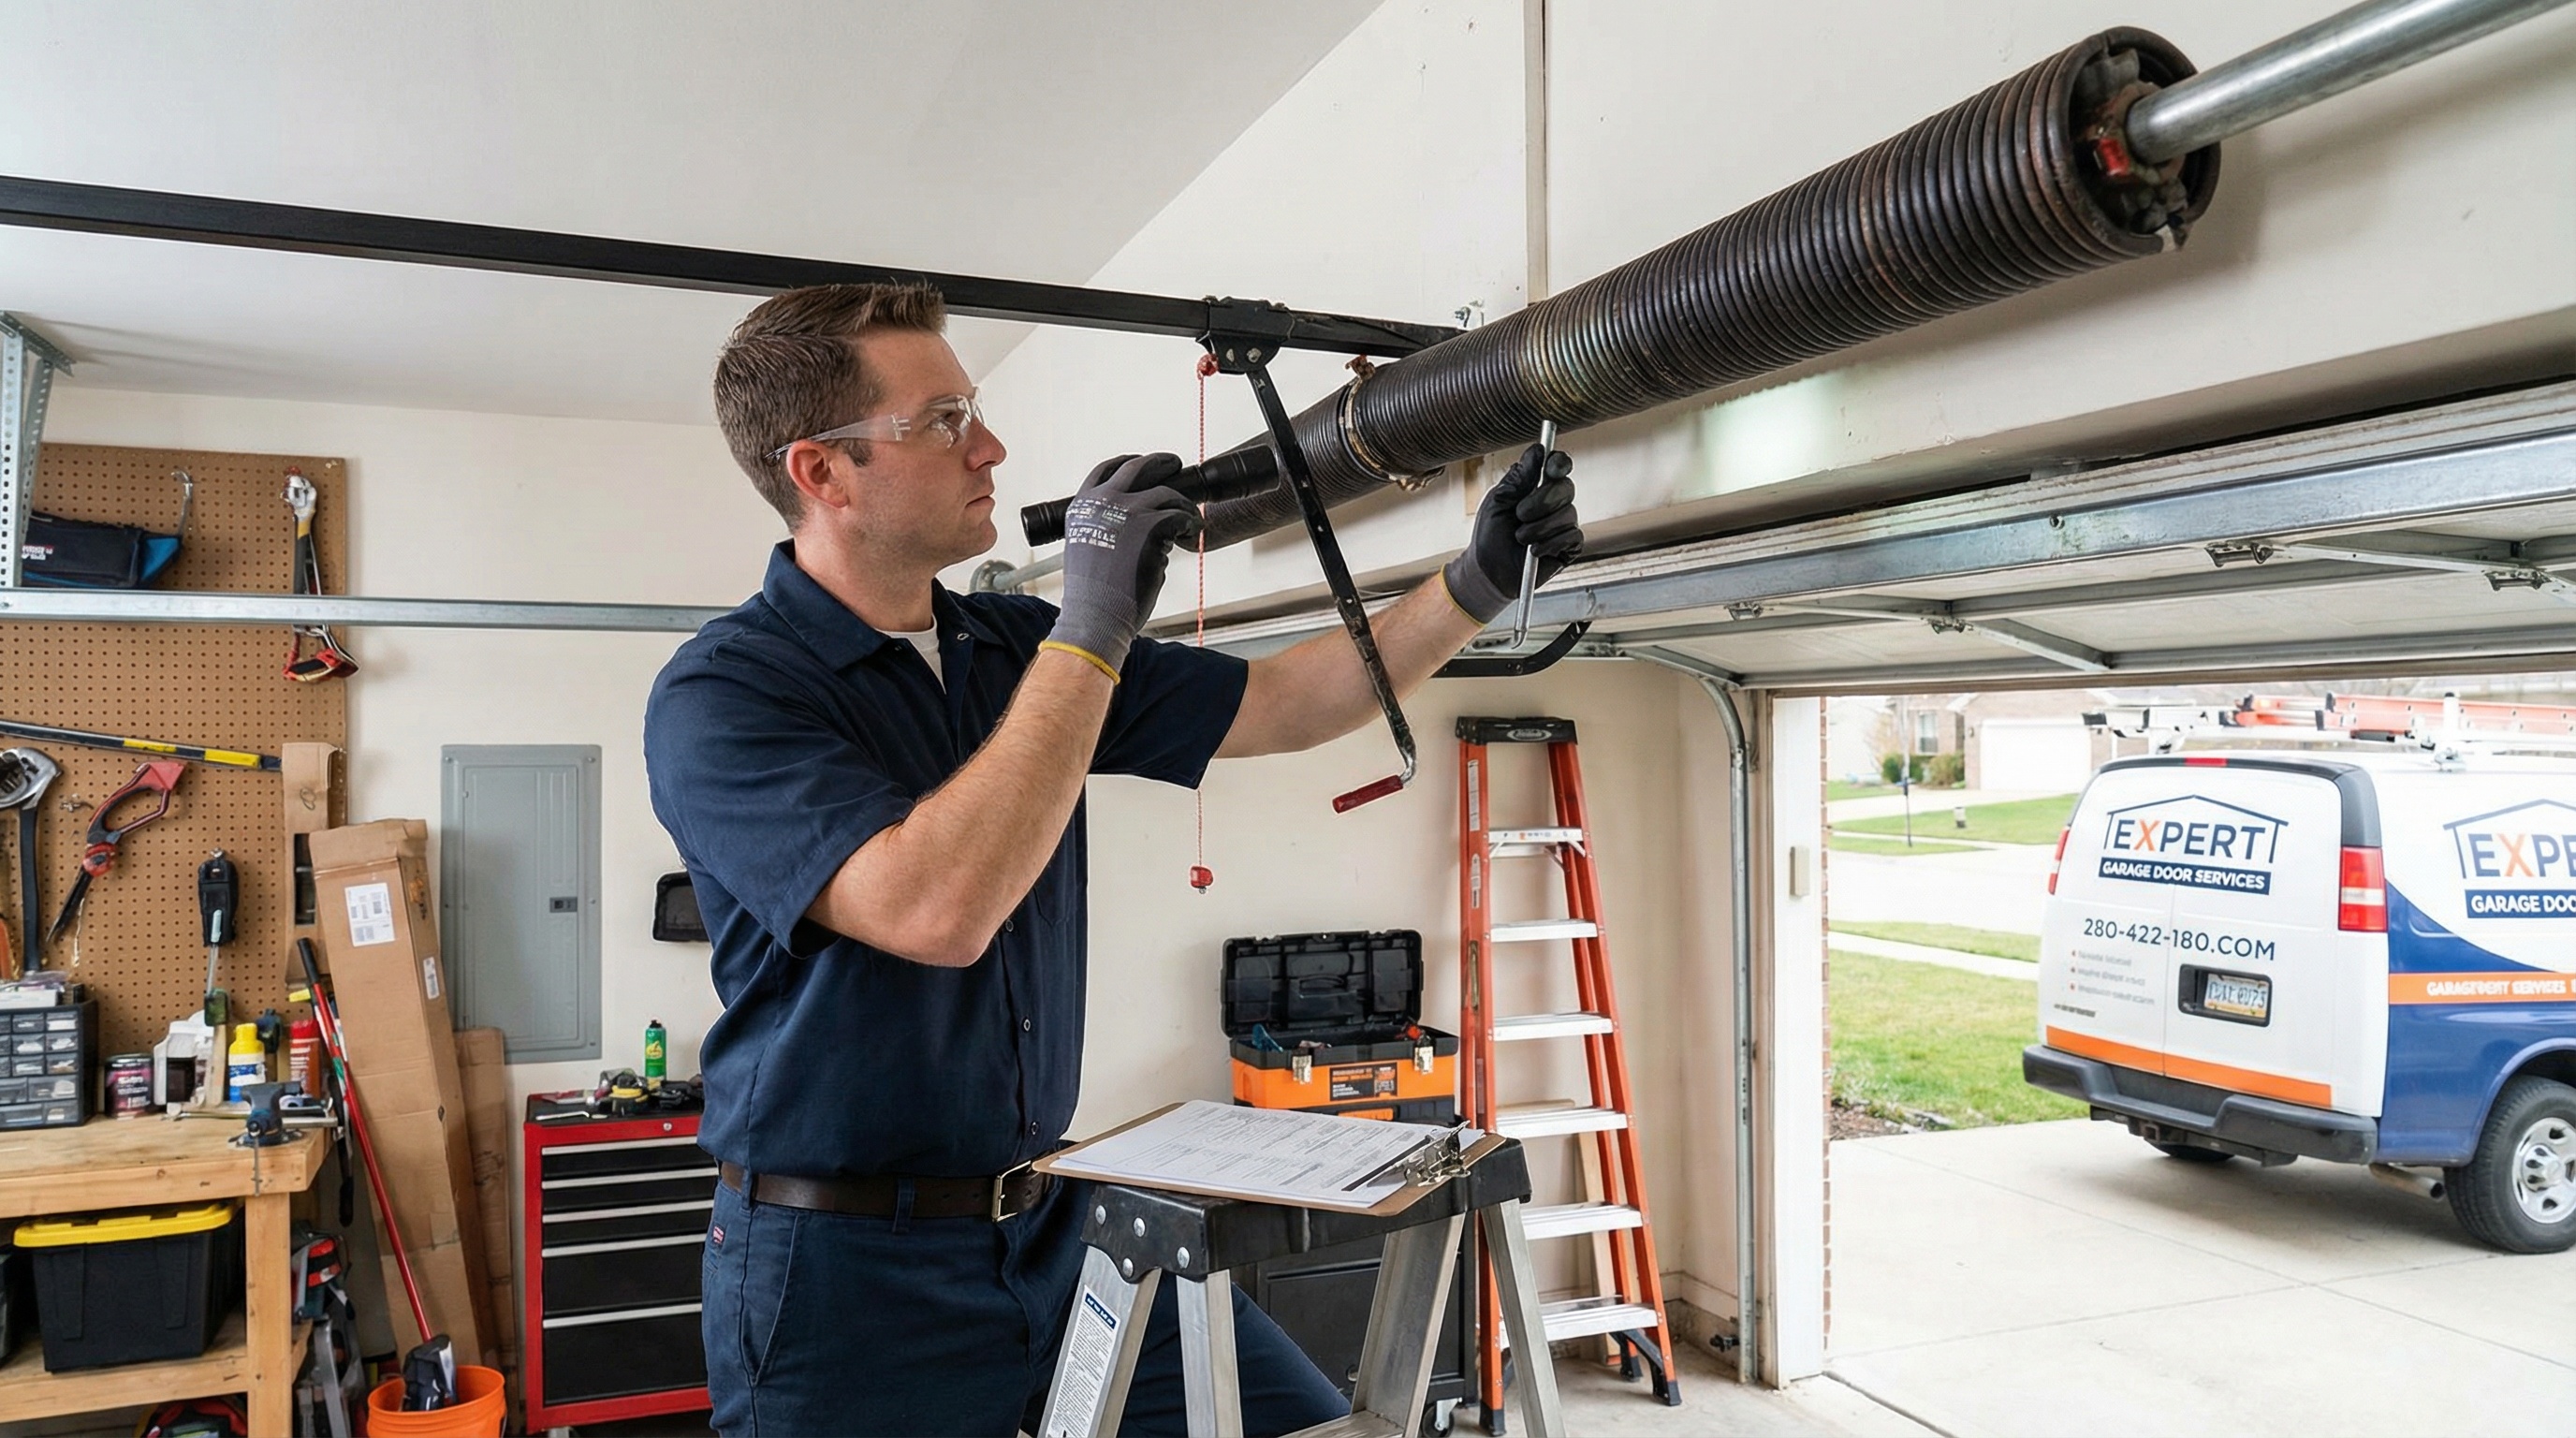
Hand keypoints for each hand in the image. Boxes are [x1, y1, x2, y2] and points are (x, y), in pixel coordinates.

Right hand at [1044, 453, 1200, 677]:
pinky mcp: (1151, 525)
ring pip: (1166, 493)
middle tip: (1175, 465)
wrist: (1096, 615)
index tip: (1143, 462)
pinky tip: (1192, 534)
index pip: (1105, 470)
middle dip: (1162, 462)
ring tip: (1190, 518)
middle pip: (1138, 466)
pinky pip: (1180, 516)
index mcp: (1082, 506)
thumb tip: (1145, 520)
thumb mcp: (1088, 546)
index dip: (1128, 461)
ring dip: (1183, 505)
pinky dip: (1190, 524)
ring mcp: (1127, 510)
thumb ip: (1108, 526)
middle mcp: (1102, 502)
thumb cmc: (1094, 594)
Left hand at [1441, 444, 1581, 623]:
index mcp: (1536, 486)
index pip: (1558, 466)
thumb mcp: (1498, 502)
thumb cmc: (1490, 535)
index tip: (1551, 468)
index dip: (1559, 463)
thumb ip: (1518, 478)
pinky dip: (1551, 543)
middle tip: (1520, 514)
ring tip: (1520, 538)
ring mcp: (1563, 524)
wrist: (1488, 572)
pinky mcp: (1569, 546)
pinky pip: (1572, 537)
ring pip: (1569, 514)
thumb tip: (1538, 451)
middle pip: (1566, 487)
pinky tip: (1534, 551)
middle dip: (1542, 501)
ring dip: (1541, 527)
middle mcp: (1554, 502)